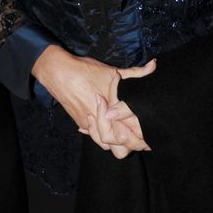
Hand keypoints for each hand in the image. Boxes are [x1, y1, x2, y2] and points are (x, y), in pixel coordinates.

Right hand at [32, 45, 153, 156]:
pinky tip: (107, 126)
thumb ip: (135, 73)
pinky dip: (101, 135)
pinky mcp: (81, 123)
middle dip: (130, 145)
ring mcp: (90, 124)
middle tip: (139, 140)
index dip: (141, 139)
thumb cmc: (85, 70)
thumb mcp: (112, 71)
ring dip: (115, 141)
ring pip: (106, 145)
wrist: (58, 73)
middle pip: (120, 147)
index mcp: (113, 110)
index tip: (148, 140)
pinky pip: (94, 136)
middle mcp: (102, 121)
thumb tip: (154, 65)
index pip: (130, 133)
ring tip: (124, 134)